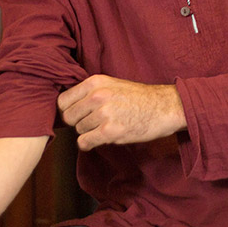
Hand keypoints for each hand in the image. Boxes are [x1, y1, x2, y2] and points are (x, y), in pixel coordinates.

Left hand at [57, 74, 186, 149]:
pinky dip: (89, 144)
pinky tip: (99, 140)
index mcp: (95, 82)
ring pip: (78, 130)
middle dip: (78, 122)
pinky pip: (85, 142)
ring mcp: (104, 113)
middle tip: (92, 123)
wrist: (164, 107)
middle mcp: (97, 96)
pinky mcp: (110, 131)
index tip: (78, 115)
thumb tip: (67, 107)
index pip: (63, 101)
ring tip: (106, 127)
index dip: (69, 110)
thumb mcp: (112, 84)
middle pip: (68, 117)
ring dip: (89, 132)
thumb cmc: (139, 98)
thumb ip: (91, 92)